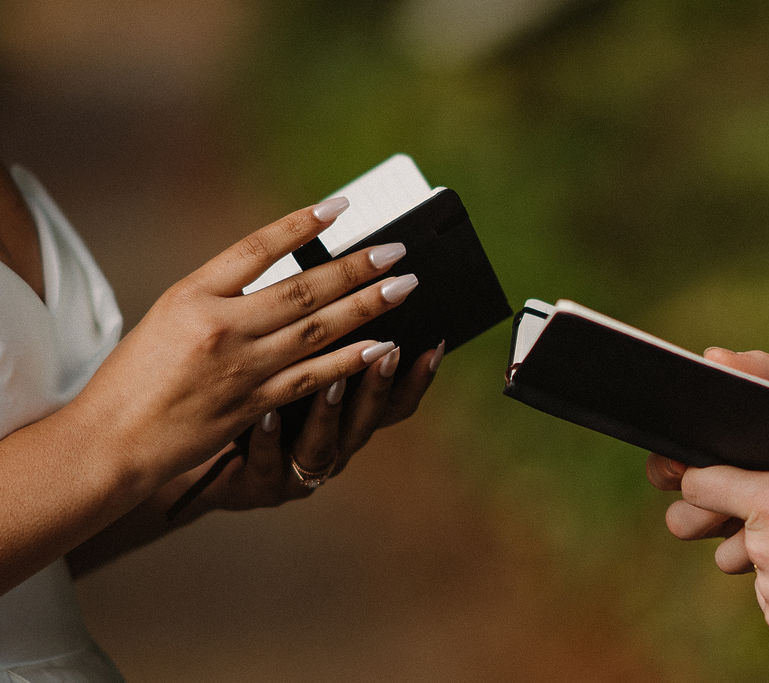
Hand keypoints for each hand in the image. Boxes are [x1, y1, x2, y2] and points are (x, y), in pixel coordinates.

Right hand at [67, 197, 419, 491]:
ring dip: (367, 306)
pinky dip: (350, 360)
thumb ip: (224, 295)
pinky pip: (313, 377)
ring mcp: (240, 368)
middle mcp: (220, 327)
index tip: (341, 205)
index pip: (256, 248)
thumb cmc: (137, 376)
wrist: (111, 440)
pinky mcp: (253, 405)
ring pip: (317, 329)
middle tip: (398, 251)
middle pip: (302, 289)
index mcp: (192, 295)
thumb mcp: (170, 316)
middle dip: (356, 268)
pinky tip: (382, 345)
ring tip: (404, 287)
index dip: (301, 224)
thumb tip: (286, 273)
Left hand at [178, 341, 442, 510]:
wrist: (191, 459)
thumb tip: (346, 279)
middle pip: (366, 417)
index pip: (394, 400)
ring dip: (332, 410)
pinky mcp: (253, 483)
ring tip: (335, 377)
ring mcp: (294, 469)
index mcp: (344, 417)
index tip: (437, 343)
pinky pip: (266, 461)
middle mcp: (331, 445)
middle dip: (380, 381)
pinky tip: (267, 413)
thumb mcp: (284, 376)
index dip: (419, 378)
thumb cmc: (242, 407)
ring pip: (325, 443)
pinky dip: (271, 438)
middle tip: (393, 347)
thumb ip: (314, 343)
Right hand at [646, 348, 768, 541]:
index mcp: (731, 441)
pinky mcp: (763, 551)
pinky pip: (728, 555)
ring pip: (690, 522)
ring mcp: (742, 517)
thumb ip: (768, 369)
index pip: (678, 444)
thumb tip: (713, 356)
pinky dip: (736, 546)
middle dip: (678, 480)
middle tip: (697, 475)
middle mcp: (728, 479)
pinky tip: (755, 536)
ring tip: (728, 509)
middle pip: (674, 483)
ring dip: (700, 516)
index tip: (680, 449)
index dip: (670, 447)